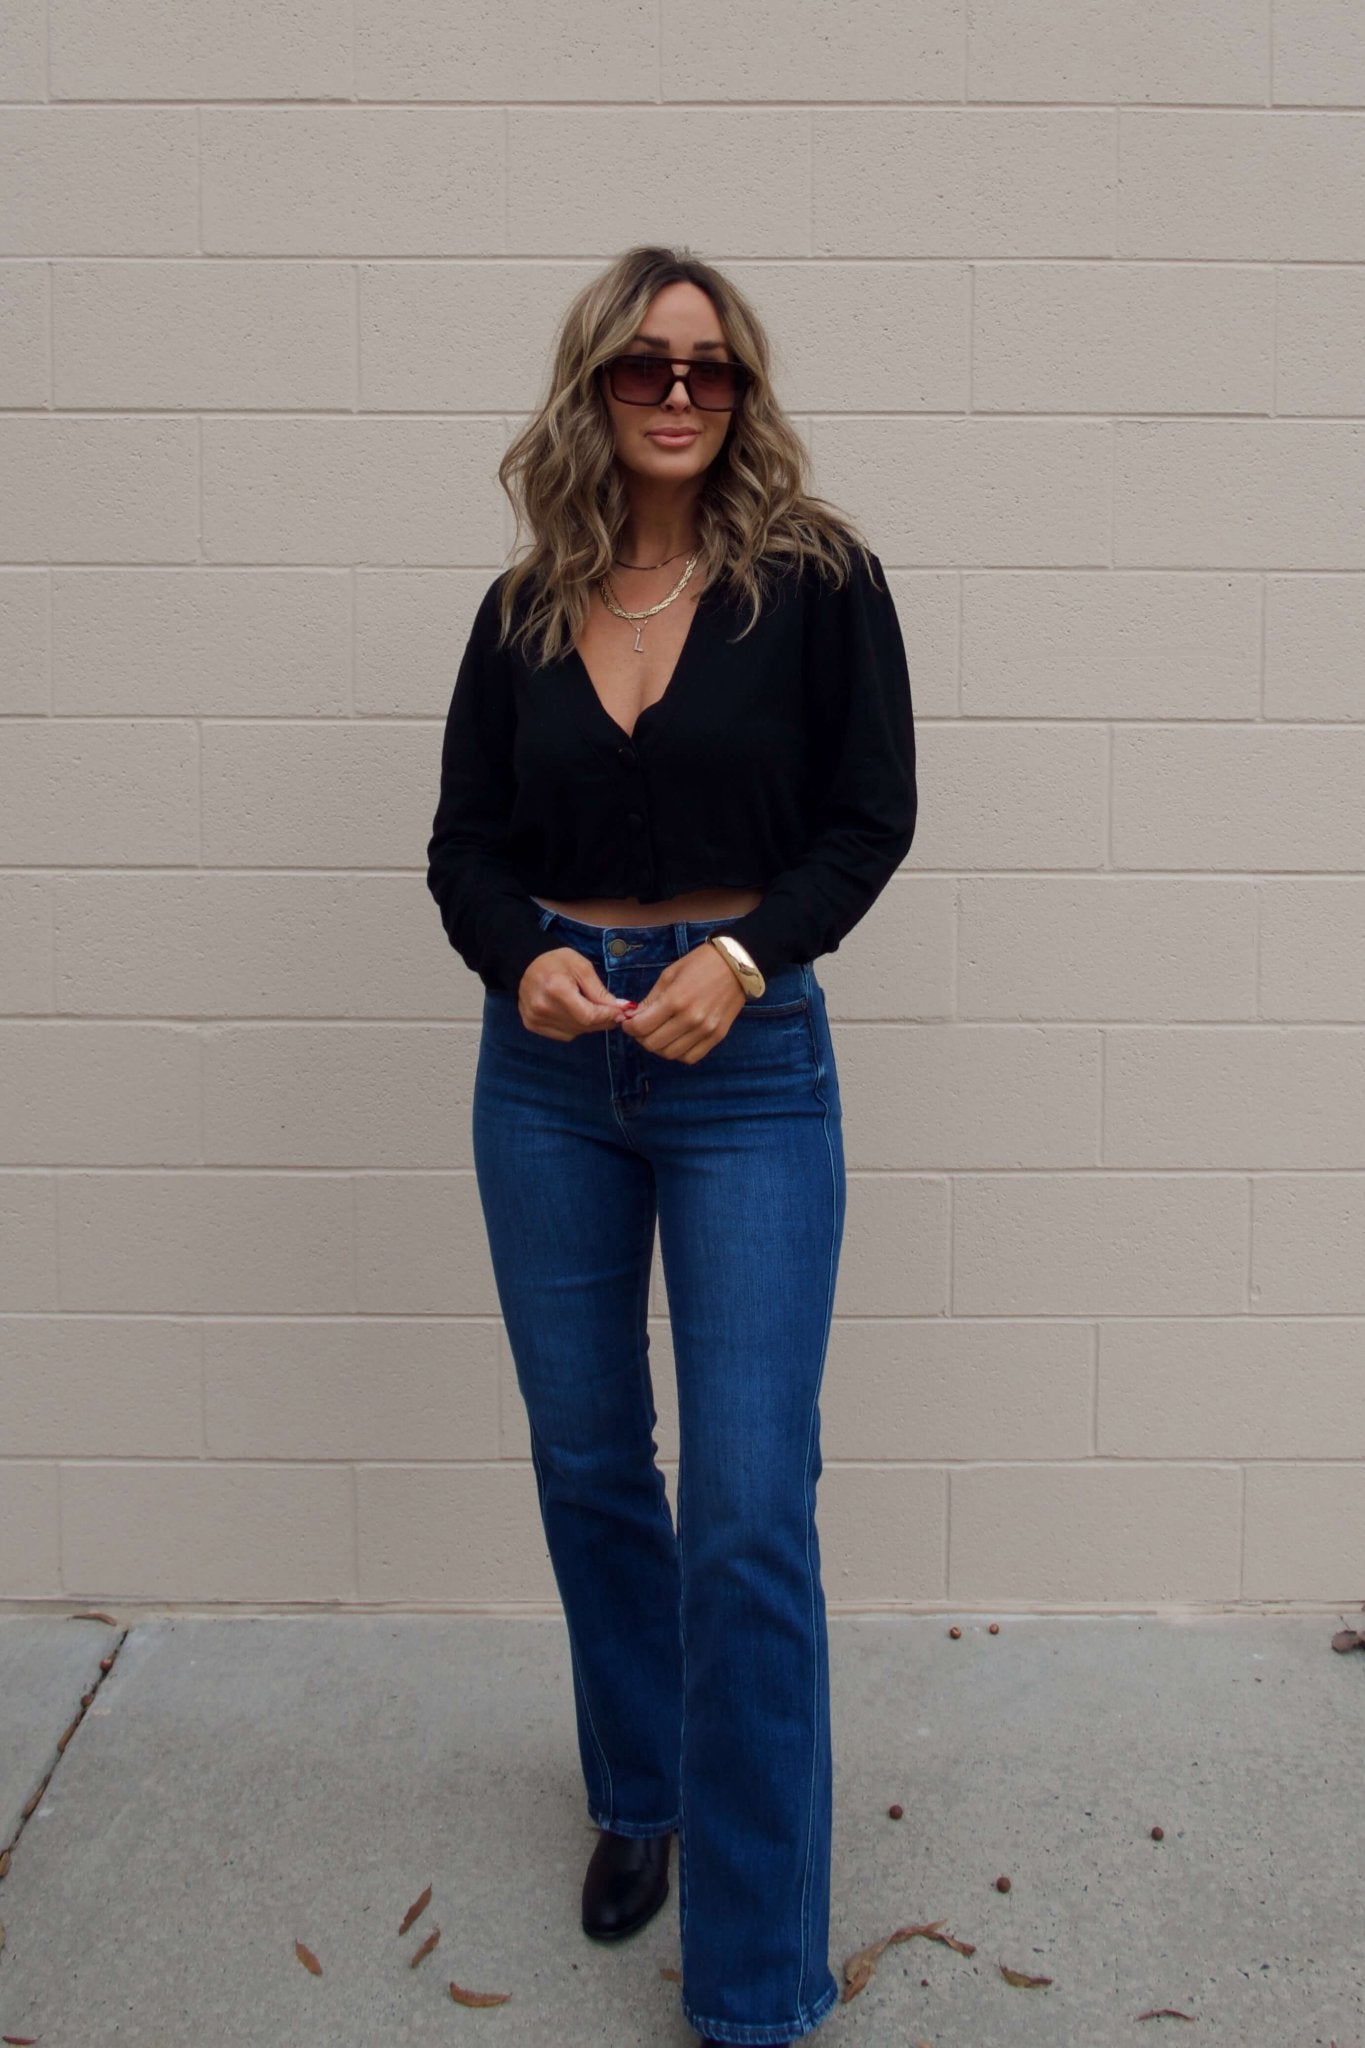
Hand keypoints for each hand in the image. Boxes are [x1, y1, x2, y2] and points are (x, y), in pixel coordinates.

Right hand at [516, 947, 632, 1040]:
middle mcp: (542, 1007)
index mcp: (556, 989)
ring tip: (591, 1009)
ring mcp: (535, 1018)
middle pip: (582, 1026)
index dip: (607, 1017)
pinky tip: (573, 1013)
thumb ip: (599, 991)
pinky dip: (574, 1027)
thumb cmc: (556, 962)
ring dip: (588, 1025)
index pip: (588, 1016)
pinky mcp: (531, 1025)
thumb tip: (620, 1009)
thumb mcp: (582, 967)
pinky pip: (563, 1034)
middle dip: (602, 1021)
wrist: (525, 963)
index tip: (621, 1013)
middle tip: (613, 1013)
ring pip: (574, 1032)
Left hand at [618, 942, 745, 1063]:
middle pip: (653, 1044)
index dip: (629, 1027)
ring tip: (658, 1034)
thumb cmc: (700, 964)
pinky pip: (691, 1057)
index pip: (642, 1027)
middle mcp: (690, 1019)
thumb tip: (633, 1017)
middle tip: (641, 1028)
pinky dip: (678, 1053)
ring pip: (670, 1054)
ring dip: (659, 1047)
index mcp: (675, 1000)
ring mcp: (705, 1030)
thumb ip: (651, 1000)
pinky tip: (676, 1040)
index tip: (628, 1022)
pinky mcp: (717, 1036)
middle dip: (641, 1037)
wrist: (736, 964)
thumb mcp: (669, 975)